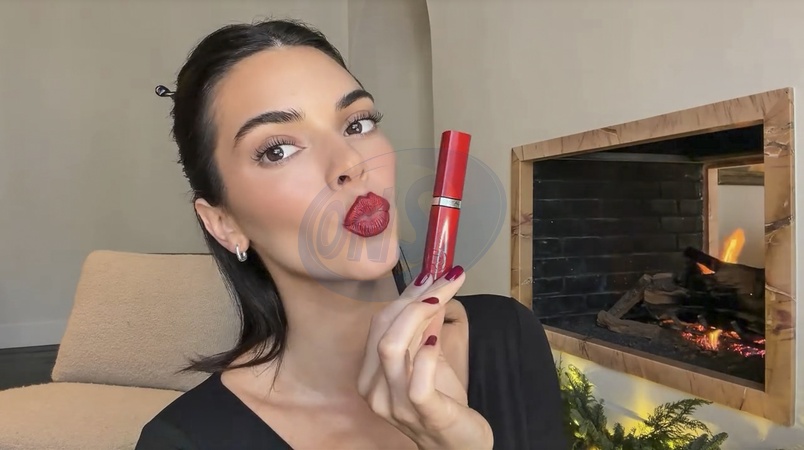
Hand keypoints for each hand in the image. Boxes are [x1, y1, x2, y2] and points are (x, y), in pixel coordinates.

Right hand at [357, 266, 493, 449]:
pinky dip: (427, 354)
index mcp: (371, 374)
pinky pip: (417, 381)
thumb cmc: (440, 401)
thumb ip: (423, 326)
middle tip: (446, 279)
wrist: (457, 445)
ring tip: (443, 299)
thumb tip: (431, 283)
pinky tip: (438, 340)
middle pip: (383, 330)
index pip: (380, 322)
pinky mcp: (422, 414)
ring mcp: (395, 404)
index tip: (433, 274)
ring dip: (419, 315)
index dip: (407, 294)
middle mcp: (374, 389)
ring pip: (391, 347)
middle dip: (416, 298)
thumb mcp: (427, 357)